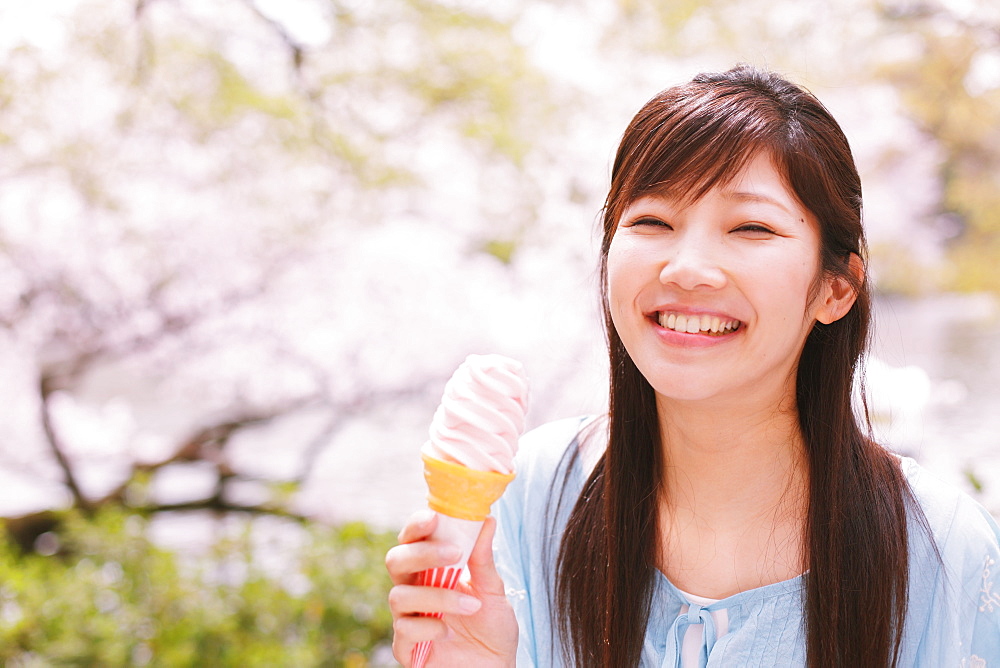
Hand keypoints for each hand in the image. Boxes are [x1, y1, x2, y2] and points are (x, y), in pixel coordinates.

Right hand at [386, 510, 517, 666]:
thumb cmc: (492, 628)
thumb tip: (487, 520)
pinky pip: (403, 631)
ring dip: (437, 596)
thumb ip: (483, 558)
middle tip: (454, 553)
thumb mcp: (493, 590)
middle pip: (396, 561)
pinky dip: (427, 627)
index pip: (413, 540)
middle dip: (422, 553)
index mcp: (431, 570)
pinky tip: (447, 631)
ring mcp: (408, 619)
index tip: (433, 517)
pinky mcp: (407, 649)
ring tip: (471, 605)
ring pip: (399, 596)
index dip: (416, 526)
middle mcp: (414, 590)